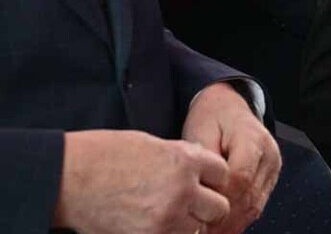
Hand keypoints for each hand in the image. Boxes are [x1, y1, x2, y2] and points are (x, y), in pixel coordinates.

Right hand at [52, 129, 229, 233]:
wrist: (69, 178)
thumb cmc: (104, 155)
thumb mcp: (152, 145)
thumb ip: (181, 157)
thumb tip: (200, 166)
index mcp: (185, 161)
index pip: (222, 174)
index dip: (211, 178)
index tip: (200, 182)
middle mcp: (183, 189)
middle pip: (218, 207)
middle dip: (206, 206)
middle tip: (188, 204)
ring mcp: (167, 216)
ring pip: (198, 228)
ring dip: (186, 223)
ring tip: (165, 214)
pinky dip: (167, 232)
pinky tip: (151, 223)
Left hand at [182, 83, 280, 233]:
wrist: (229, 105)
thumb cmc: (212, 116)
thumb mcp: (201, 131)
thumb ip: (204, 162)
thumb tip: (201, 193)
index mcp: (253, 139)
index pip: (240, 178)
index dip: (220, 200)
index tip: (198, 215)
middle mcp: (269, 155)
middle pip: (249, 196)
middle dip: (225, 219)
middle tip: (201, 233)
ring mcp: (272, 168)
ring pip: (255, 205)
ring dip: (233, 224)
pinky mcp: (269, 177)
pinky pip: (256, 204)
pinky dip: (239, 219)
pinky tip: (222, 229)